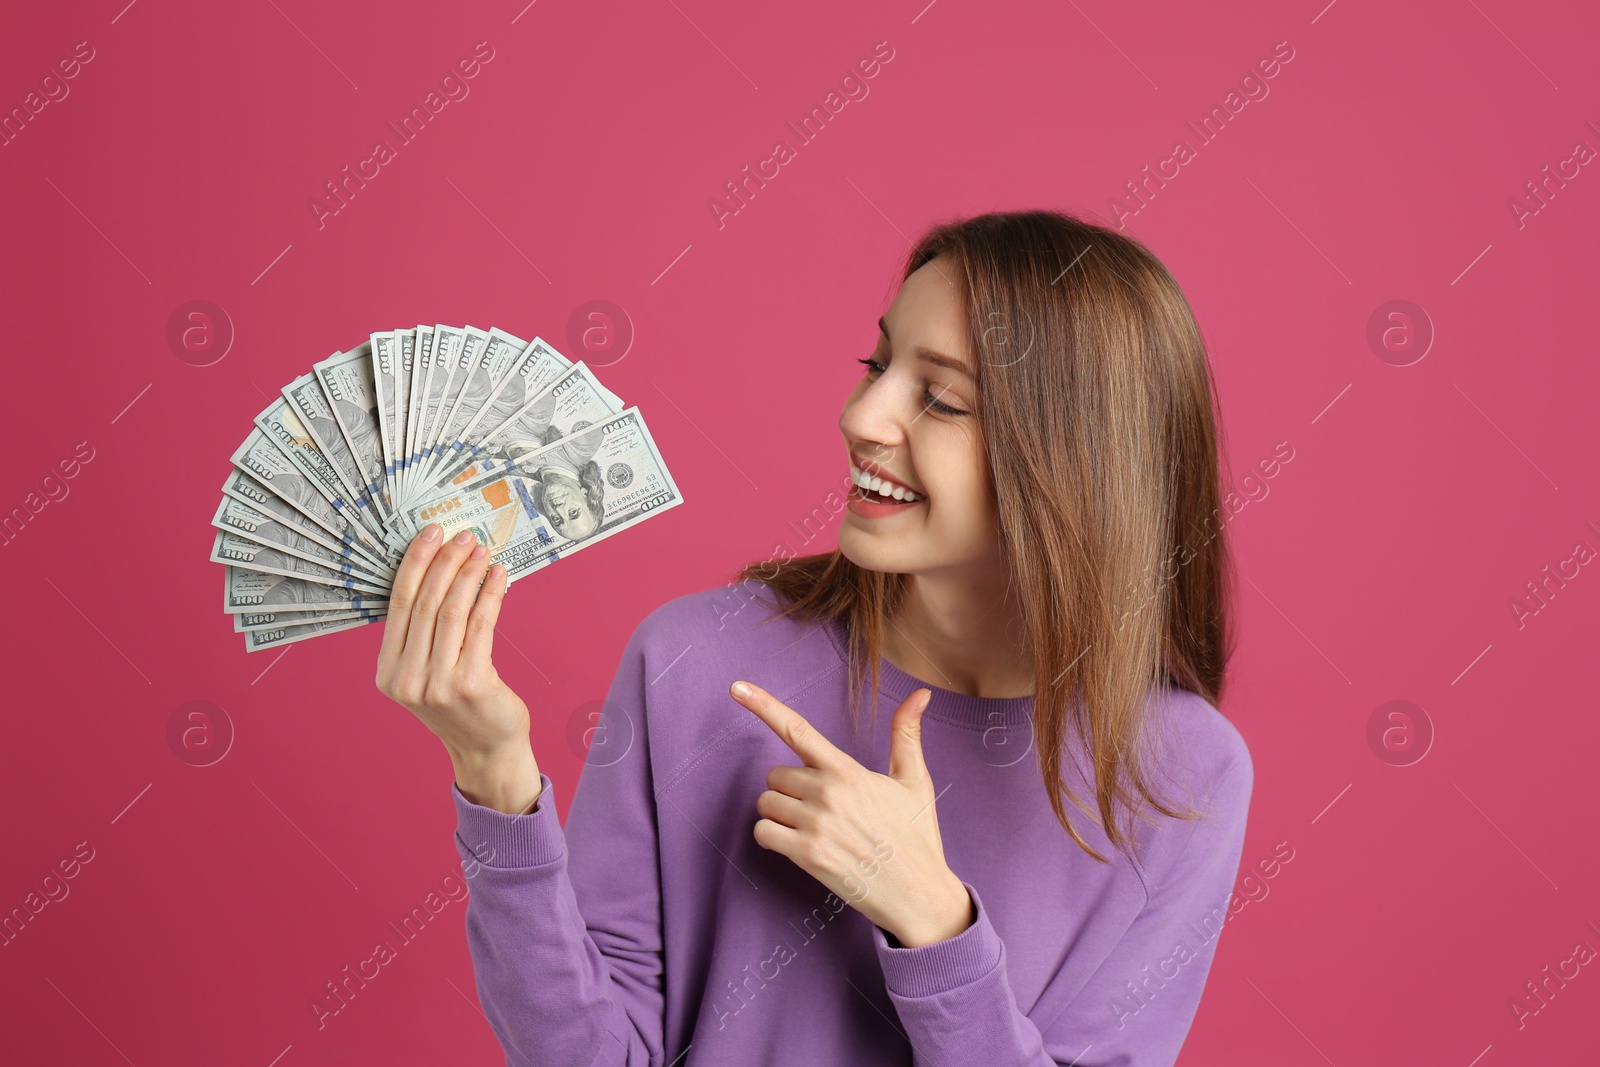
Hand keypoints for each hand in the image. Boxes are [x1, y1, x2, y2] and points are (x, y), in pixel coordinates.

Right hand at [375, 524, 538, 813]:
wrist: (485, 749)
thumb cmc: (460, 704)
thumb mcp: (425, 673)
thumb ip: (421, 635)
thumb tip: (437, 569)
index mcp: (387, 673)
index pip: (398, 605)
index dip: (415, 564)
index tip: (430, 534)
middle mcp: (406, 679)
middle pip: (425, 603)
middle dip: (444, 562)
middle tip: (461, 536)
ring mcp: (437, 684)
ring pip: (452, 611)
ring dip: (469, 575)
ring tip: (482, 552)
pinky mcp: (470, 684)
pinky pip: (481, 626)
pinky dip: (490, 595)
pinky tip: (499, 577)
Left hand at [730, 680, 975, 947]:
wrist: (920, 894)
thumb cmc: (917, 837)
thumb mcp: (915, 781)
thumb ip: (906, 734)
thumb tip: (921, 694)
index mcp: (849, 771)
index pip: (798, 730)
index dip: (763, 705)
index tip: (736, 687)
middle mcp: (828, 793)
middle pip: (775, 775)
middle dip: (790, 789)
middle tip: (821, 808)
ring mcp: (815, 825)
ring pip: (766, 803)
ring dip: (781, 814)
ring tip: (815, 829)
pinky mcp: (807, 855)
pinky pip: (763, 832)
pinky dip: (772, 837)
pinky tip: (798, 845)